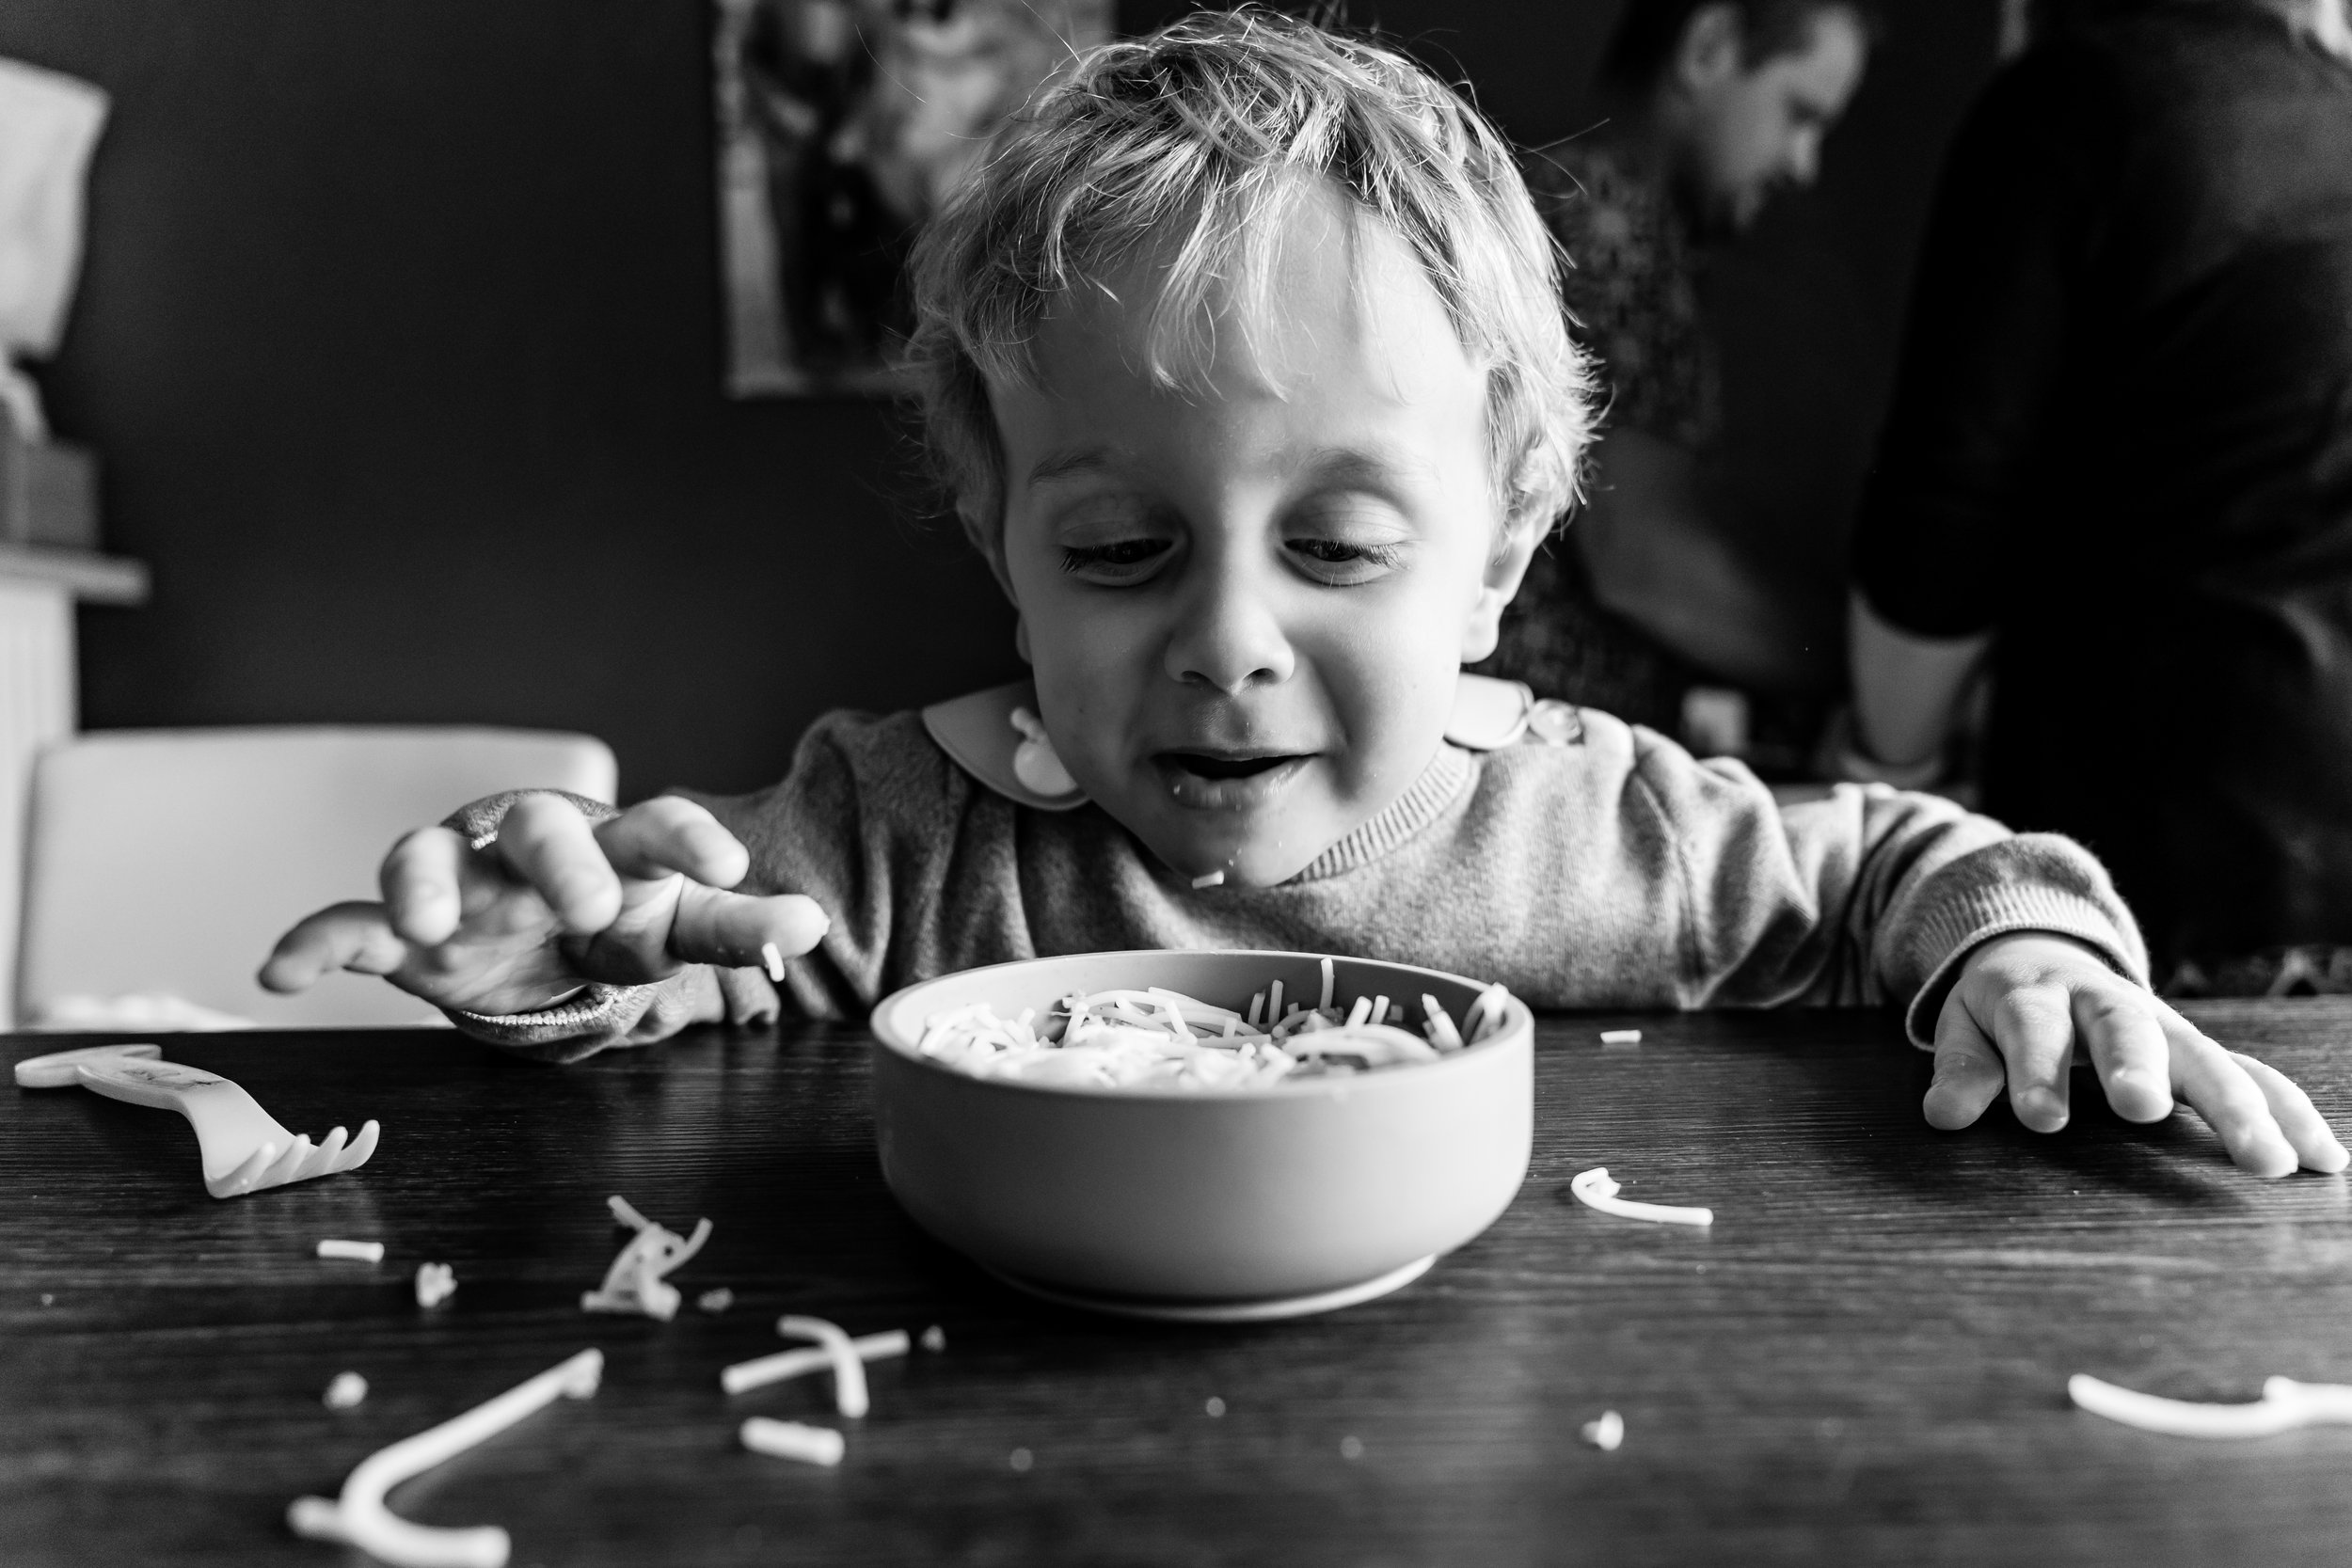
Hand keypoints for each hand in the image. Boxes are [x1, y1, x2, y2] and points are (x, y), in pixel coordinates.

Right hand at [258, 794, 829, 1015]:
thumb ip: (739, 930)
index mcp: (611, 843)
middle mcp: (528, 848)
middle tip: (590, 911)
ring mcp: (459, 882)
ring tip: (431, 929)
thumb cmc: (620, 918)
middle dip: (560, 862)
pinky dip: (313, 942)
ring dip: (424, 884)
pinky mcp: (400, 929)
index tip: (727, 871)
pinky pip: (346, 924)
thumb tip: (815, 926)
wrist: (544, 936)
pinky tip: (281, 973)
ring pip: (426, 856)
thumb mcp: (679, 930)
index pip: (654, 825)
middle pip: (538, 826)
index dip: (688, 838)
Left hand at [1925, 933, 2348, 1177]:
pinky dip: (2290, 1110)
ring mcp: (2161, 1025)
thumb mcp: (1963, 1026)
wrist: (2043, 952)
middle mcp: (2106, 1003)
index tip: (2041, 1118)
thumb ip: (1961, 1068)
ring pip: (2203, 1054)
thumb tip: (1945, 1115)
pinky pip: (2253, 1073)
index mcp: (2036, 994)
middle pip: (2127, 1027)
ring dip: (2238, 1105)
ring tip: (2270, 1161)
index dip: (2036, 1068)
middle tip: (2145, 1107)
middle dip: (2140, 1066)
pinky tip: (2326, 1158)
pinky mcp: (2199, 1048)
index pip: (2033, 1026)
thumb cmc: (1998, 1009)